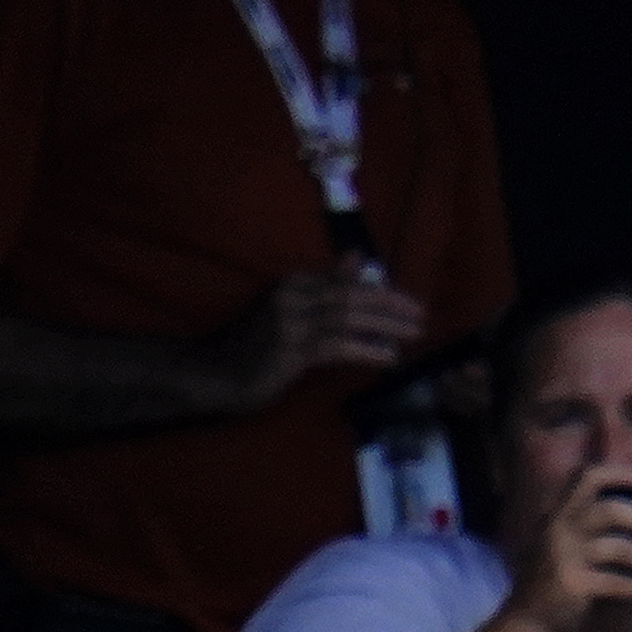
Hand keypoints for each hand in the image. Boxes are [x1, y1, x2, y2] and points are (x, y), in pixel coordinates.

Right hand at [201, 265, 425, 413]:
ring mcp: (290, 322)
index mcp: (292, 283)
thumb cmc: (250, 346)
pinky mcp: (290, 349)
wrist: (211, 373)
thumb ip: (323, 285)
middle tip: (420, 315)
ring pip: (349, 318)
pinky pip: (338, 345)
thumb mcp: (288, 309)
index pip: (345, 283)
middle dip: (391, 305)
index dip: (381, 293)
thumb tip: (356, 258)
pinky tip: (388, 357)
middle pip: (351, 295)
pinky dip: (366, 350)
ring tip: (413, 334)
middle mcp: (291, 296)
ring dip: (386, 326)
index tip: (406, 305)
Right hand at [503, 460, 631, 631]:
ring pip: (621, 547)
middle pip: (612, 509)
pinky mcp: (575, 583)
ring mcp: (564, 556)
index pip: (586, 477)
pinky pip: (620, 581)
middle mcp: (557, 530)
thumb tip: (630, 510)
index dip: (619, 472)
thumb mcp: (555, 543)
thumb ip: (579, 524)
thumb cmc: (546, 583)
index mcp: (555, 517)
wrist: (524, 622)